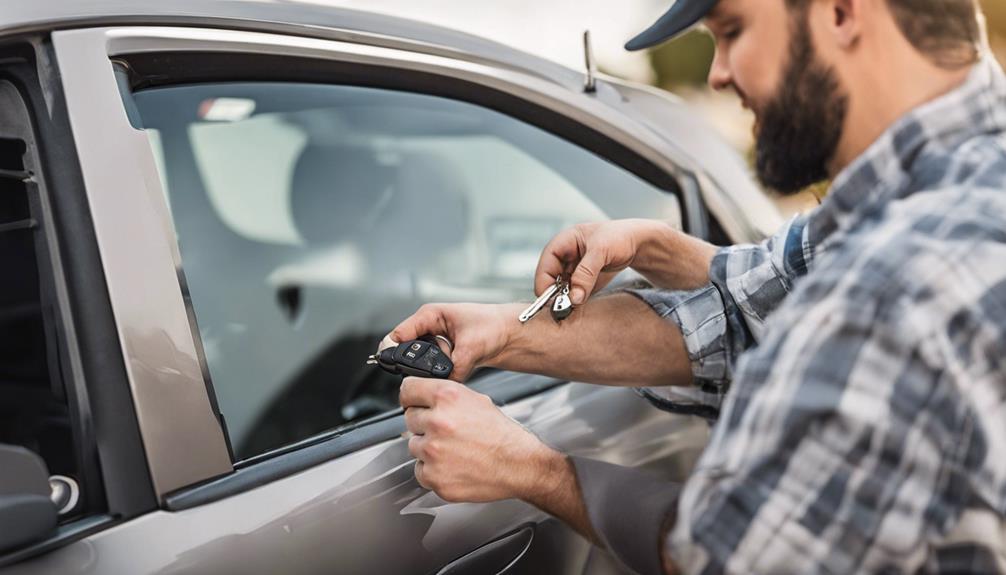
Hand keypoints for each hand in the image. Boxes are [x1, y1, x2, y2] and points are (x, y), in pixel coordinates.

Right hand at [389, 302, 520, 381]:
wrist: (513, 334)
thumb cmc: (495, 326)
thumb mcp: (471, 347)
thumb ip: (454, 368)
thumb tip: (445, 384)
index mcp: (431, 315)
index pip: (400, 333)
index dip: (393, 351)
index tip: (392, 366)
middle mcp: (430, 326)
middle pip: (407, 349)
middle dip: (417, 363)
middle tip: (433, 368)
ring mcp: (437, 340)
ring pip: (421, 361)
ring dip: (432, 368)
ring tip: (453, 363)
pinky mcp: (445, 353)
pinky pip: (434, 368)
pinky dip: (443, 372)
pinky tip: (457, 367)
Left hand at [400, 377, 555, 502]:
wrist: (519, 465)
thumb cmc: (502, 435)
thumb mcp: (476, 400)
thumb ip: (445, 397)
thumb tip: (422, 399)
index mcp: (447, 397)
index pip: (407, 389)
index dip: (412, 397)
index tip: (414, 402)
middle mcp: (437, 422)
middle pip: (409, 418)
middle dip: (424, 424)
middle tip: (447, 431)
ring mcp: (433, 452)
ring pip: (413, 445)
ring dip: (428, 448)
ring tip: (453, 449)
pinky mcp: (434, 477)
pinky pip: (420, 470)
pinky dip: (432, 470)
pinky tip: (452, 465)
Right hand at [535, 219, 670, 305]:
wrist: (637, 243)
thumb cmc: (619, 236)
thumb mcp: (601, 251)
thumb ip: (586, 273)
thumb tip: (573, 297)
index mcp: (563, 243)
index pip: (545, 265)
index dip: (545, 282)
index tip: (551, 300)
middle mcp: (565, 257)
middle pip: (550, 280)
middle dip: (556, 294)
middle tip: (565, 308)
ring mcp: (573, 270)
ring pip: (560, 290)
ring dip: (567, 300)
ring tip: (578, 305)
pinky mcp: (582, 282)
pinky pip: (573, 295)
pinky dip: (577, 302)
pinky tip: (585, 304)